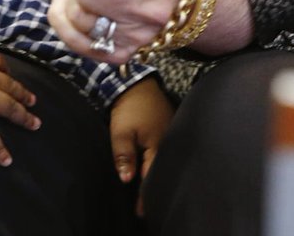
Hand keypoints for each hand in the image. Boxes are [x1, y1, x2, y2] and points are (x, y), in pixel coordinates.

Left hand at [108, 77, 172, 214]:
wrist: (137, 82)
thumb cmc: (129, 107)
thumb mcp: (121, 132)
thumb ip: (124, 155)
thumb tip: (127, 179)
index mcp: (159, 145)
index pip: (152, 176)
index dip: (145, 194)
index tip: (141, 211)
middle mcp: (169, 141)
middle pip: (162, 170)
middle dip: (154, 187)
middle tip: (147, 205)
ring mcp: (171, 133)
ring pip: (165, 160)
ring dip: (158, 173)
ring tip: (152, 190)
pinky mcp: (169, 127)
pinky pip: (166, 149)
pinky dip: (160, 160)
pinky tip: (155, 166)